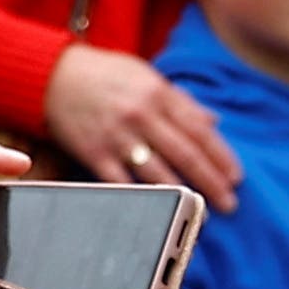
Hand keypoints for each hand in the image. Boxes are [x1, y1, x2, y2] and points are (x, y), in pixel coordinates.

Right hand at [45, 43, 242, 206]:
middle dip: (211, 181)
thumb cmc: (105, 74)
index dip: (221, 156)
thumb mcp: (147, 76)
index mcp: (159, 93)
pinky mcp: (94, 153)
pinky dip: (142, 197)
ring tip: (202, 214)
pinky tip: (160, 211)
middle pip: (185, 154)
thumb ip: (181, 100)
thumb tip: (213, 121)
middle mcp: (142, 114)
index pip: (199, 130)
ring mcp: (118, 136)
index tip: (236, 177)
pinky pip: (122, 181)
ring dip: (184, 196)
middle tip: (229, 203)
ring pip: (158, 172)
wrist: (52, 74)